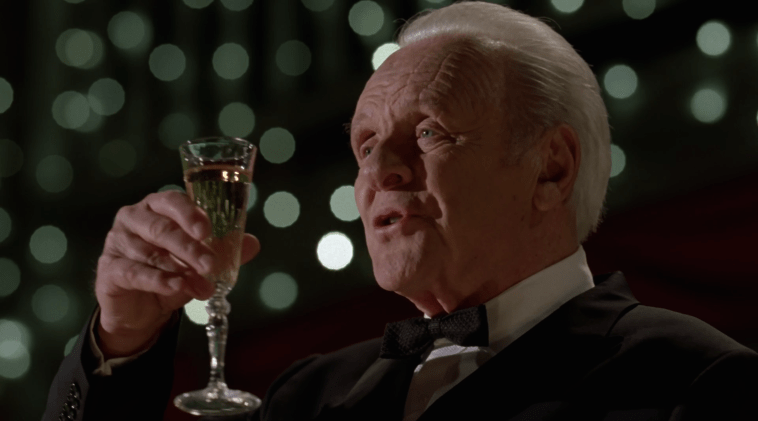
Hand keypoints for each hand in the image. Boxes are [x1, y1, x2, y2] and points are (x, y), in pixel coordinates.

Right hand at [94, 190, 260, 357]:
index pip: (173, 201)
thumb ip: (225, 251)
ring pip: (151, 253)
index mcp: (158, 207)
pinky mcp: (109, 268)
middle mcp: (134, 219)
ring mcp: (118, 242)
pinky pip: (135, 272)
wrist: (140, 310)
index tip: (208, 231)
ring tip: (202, 285)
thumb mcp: (199, 262)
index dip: (190, 214)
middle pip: (163, 229)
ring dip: (180, 270)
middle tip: (211, 265)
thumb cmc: (171, 272)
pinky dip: (159, 281)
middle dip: (190, 248)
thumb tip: (253, 243)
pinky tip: (177, 287)